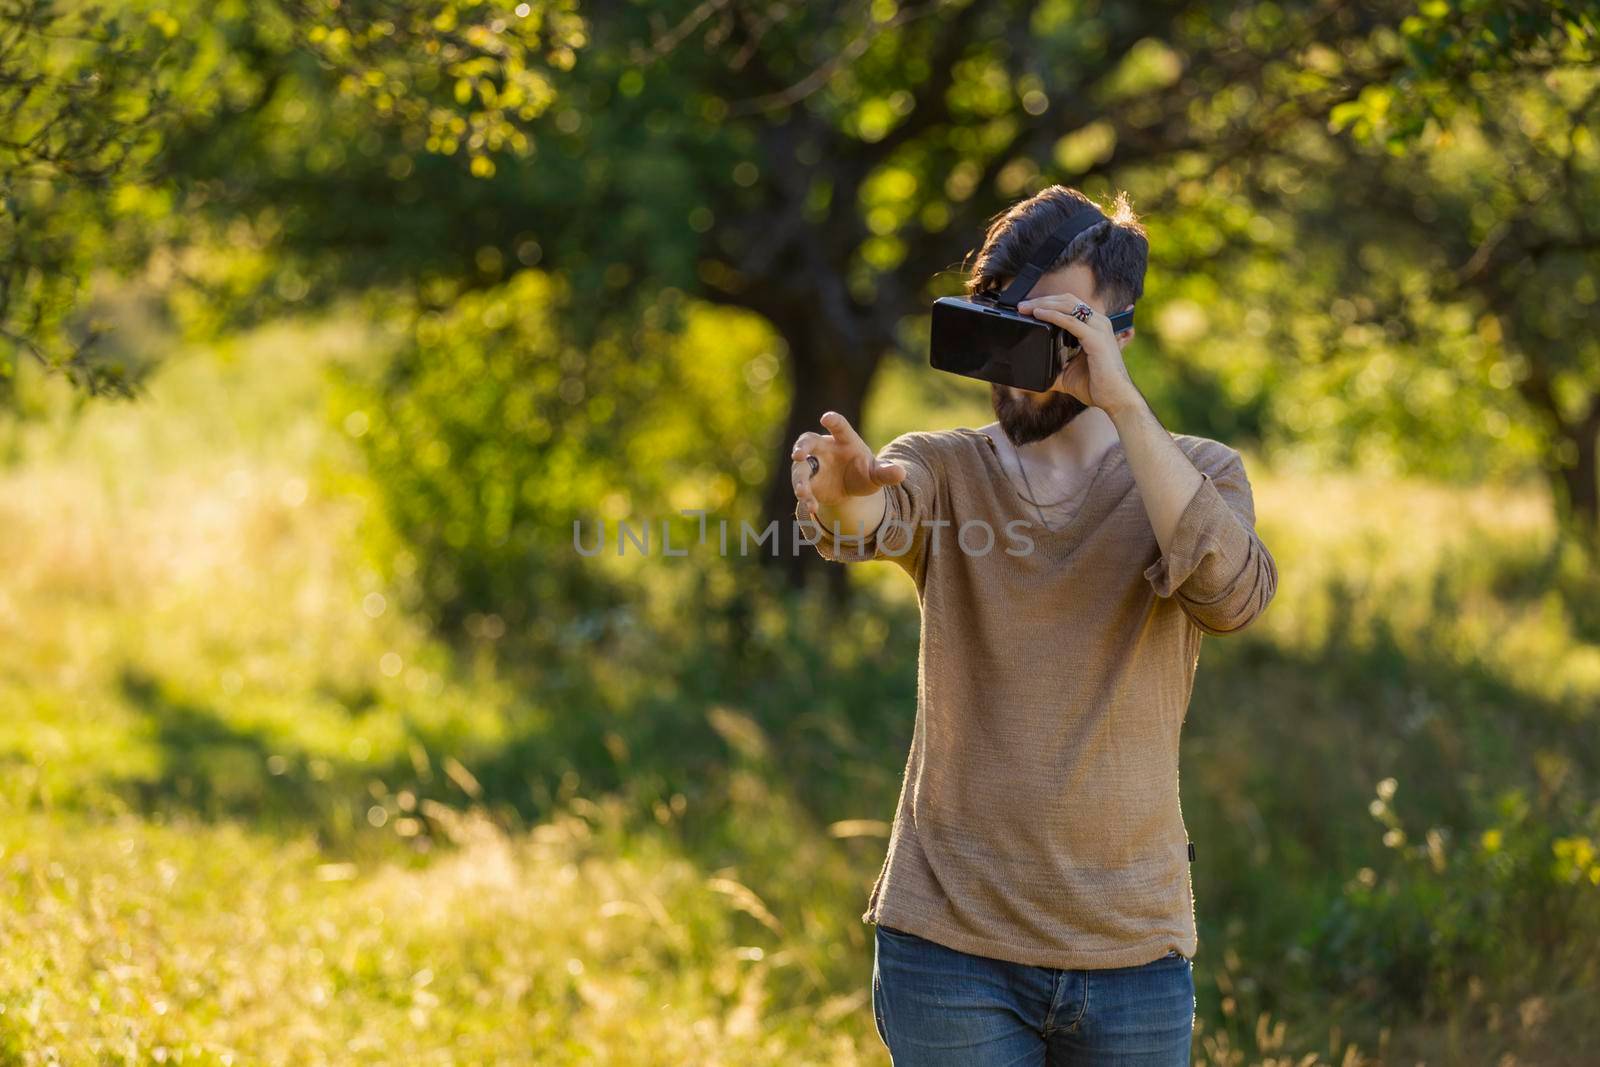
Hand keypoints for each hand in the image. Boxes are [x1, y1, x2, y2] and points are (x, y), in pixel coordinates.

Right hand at [790, 411, 905, 519]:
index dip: (833, 421)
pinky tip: (812, 508)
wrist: (851, 489)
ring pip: (800, 468)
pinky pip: (802, 487)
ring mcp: (812, 464)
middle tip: (798, 454)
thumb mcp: (877, 474)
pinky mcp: (807, 482)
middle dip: (801, 447)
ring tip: (803, 493)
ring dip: (800, 480)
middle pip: (808, 441)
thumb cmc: (864, 473)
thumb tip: (901, 473)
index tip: (826, 418)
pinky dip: (805, 498)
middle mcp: (824, 448)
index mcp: (844, 439)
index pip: (838, 426)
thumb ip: (886, 472)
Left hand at [1016, 292, 1139, 415]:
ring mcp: (1099, 328)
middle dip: (1042, 299)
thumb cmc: (1097, 386)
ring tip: (1026, 308)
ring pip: (1068, 306)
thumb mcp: (1068, 373)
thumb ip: (1053, 368)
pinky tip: (1039, 314)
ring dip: (1044, 304)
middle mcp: (1098, 323)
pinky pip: (1071, 321)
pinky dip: (1053, 315)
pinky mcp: (1096, 338)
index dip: (1048, 302)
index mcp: (1094, 326)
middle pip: (1067, 300)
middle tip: (1022, 306)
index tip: (1028, 308)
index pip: (1070, 304)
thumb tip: (1033, 373)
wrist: (1115, 399)